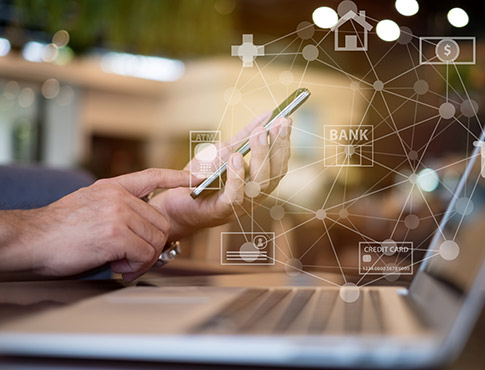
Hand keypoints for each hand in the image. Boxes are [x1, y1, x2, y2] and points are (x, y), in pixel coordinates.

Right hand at [0, 169, 191, 280]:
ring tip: (122, 262)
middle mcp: (119, 197)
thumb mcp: (89, 204)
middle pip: (161, 222)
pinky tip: (118, 266)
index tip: (194, 178)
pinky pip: (144, 254)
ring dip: (143, 258)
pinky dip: (136, 266)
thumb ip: (117, 208)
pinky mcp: (116, 234)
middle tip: (134, 258)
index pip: (152, 177)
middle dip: (153, 245)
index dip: (175, 178)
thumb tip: (141, 225)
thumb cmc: (58, 230)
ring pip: (156, 240)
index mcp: (112, 187)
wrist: (31, 239)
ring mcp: (118, 213)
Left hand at [151, 112, 292, 239]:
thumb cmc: (201, 177)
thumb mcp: (223, 151)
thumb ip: (244, 137)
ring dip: (261, 156)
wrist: (176, 204)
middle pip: (275, 172)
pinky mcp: (222, 211)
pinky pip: (234, 196)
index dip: (284, 141)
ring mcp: (241, 205)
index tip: (286, 119)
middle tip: (278, 123)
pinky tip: (236, 158)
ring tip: (258, 134)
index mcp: (259, 181)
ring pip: (260, 183)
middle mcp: (256, 194)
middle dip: (278, 145)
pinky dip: (237, 177)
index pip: (280, 161)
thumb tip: (266, 115)